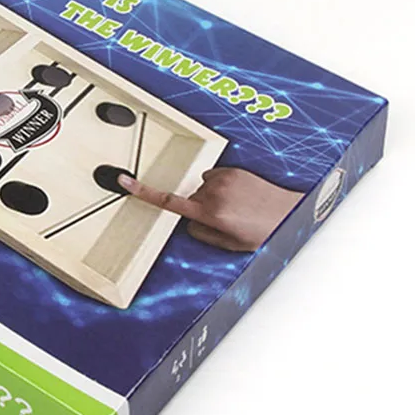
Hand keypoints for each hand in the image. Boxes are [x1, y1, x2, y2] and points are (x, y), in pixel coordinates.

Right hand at [118, 167, 302, 251]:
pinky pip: (214, 178)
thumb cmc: (264, 231)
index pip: (169, 202)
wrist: (289, 212)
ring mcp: (223, 179)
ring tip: (235, 207)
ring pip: (202, 189)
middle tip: (225, 220)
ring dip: (212, 197)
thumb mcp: (231, 244)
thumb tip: (191, 224)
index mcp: (210, 213)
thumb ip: (204, 234)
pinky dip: (220, 186)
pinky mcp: (232, 170)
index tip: (125, 182)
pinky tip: (238, 195)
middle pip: (191, 200)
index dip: (143, 192)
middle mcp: (214, 193)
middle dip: (200, 209)